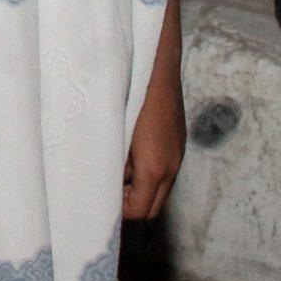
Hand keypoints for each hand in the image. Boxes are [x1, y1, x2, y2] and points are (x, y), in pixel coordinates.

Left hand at [120, 77, 184, 221]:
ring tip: (116, 171)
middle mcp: (171, 167)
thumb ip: (114, 166)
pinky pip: (164, 173)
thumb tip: (106, 185)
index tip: (102, 202)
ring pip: (159, 191)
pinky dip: (147, 175)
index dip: (120, 212)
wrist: (156, 68)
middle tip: (108, 192)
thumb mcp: (116, 137)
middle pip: (153, 208)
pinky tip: (130, 157)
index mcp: (154, 168)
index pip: (139, 211)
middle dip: (131, 206)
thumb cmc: (130, 99)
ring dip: (138, 190)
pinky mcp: (178, 144)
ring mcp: (177, 156)